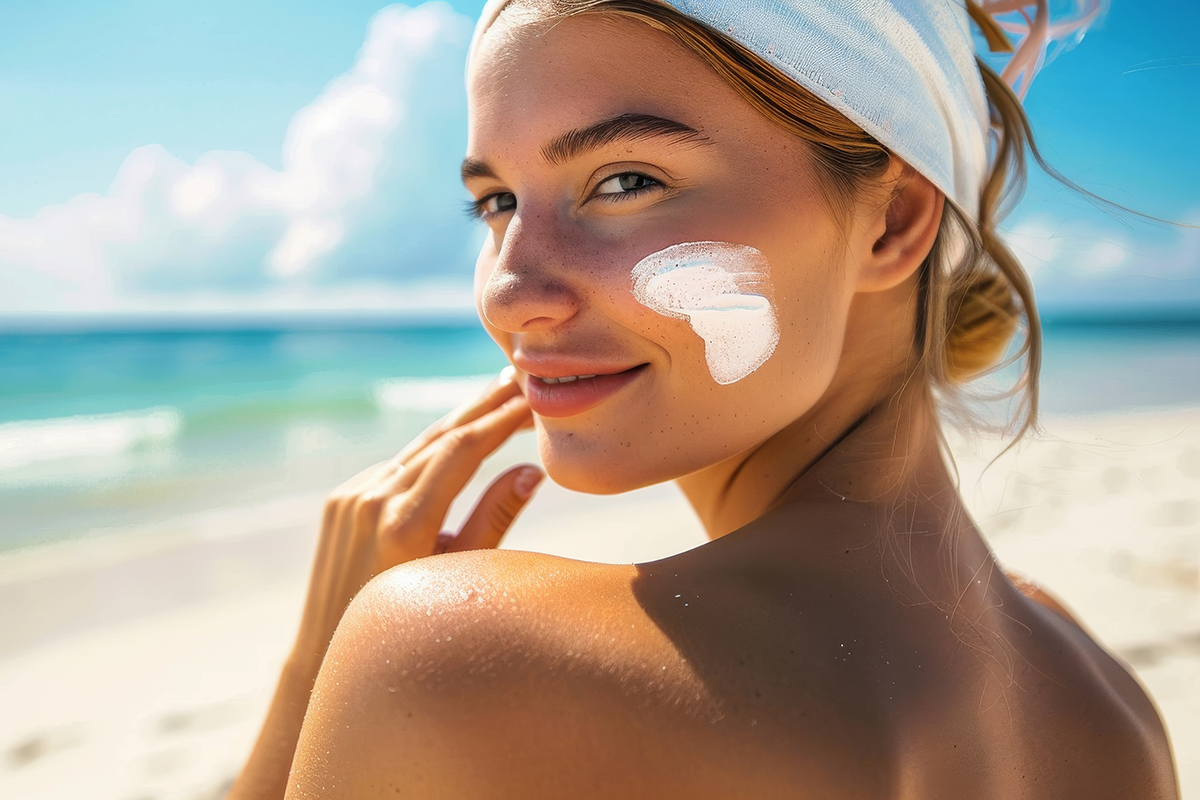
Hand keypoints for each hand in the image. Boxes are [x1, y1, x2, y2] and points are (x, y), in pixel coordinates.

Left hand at [293, 369, 540, 663]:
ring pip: (417, 448)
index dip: (499, 421)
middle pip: (439, 437)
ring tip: (494, 399)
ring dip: (457, 423)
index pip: (462, 451)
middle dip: (482, 407)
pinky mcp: (340, 498)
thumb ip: (494, 519)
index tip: (531, 401)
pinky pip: (395, 467)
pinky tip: (455, 440)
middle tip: (518, 380)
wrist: (327, 652)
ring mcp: (351, 496)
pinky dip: (428, 451)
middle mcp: (373, 500)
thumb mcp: (460, 575)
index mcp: (405, 522)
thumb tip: (532, 470)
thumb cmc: (412, 628)